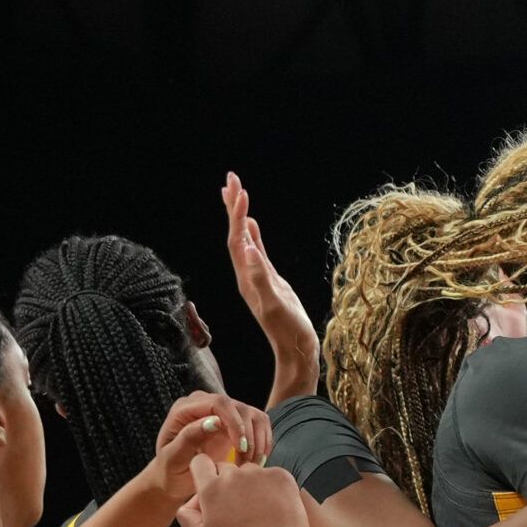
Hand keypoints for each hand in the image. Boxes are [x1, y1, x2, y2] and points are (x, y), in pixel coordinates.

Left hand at [150, 391, 273, 501]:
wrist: (175, 478)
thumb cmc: (171, 470)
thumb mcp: (173, 458)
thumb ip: (189, 437)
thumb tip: (214, 421)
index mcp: (186, 409)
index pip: (218, 403)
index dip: (235, 423)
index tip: (240, 448)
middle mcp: (206, 404)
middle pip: (240, 408)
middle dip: (248, 436)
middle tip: (245, 463)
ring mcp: (222, 412)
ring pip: (253, 415)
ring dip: (257, 441)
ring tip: (249, 464)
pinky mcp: (236, 423)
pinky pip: (258, 424)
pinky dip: (262, 442)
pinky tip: (255, 460)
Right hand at [176, 453, 311, 526]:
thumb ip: (188, 516)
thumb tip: (190, 502)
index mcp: (211, 488)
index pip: (200, 462)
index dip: (204, 474)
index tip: (211, 487)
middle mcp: (234, 476)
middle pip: (226, 469)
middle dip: (227, 485)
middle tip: (237, 510)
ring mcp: (260, 474)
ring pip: (250, 473)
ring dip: (250, 485)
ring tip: (258, 512)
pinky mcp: (282, 477)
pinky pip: (271, 476)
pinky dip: (272, 488)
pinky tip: (273, 509)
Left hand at [224, 172, 319, 395]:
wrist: (296, 348)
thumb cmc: (287, 329)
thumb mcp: (274, 302)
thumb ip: (260, 276)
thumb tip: (247, 249)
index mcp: (246, 277)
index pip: (236, 239)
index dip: (236, 215)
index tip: (240, 191)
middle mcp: (246, 274)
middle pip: (235, 234)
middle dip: (232, 206)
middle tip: (231, 177)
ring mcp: (257, 276)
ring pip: (243, 239)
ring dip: (238, 215)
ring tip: (235, 192)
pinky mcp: (269, 280)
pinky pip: (256, 251)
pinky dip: (252, 234)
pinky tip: (252, 223)